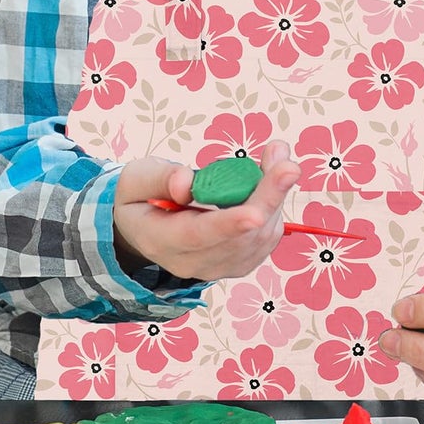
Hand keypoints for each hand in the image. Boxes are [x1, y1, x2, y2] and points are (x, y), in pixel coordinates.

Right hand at [112, 142, 299, 282]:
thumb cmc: (140, 198)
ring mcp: (218, 266)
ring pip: (259, 237)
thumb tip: (186, 182)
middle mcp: (192, 262)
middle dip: (268, 199)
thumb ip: (159, 178)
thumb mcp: (135, 179)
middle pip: (239, 238)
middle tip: (288, 165)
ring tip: (278, 157)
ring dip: (275, 196)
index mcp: (160, 241)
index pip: (198, 236)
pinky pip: (265, 238)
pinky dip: (275, 205)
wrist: (146, 229)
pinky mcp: (238, 261)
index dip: (229, 225)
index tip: (256, 213)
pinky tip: (272, 177)